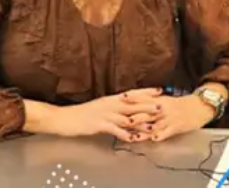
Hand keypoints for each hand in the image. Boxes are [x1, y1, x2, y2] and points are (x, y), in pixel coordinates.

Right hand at [48, 88, 162, 141]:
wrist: (66, 118)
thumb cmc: (84, 114)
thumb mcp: (102, 107)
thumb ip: (115, 108)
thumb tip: (128, 110)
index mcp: (112, 99)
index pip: (133, 93)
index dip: (147, 92)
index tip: (160, 90)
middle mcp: (110, 104)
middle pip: (133, 104)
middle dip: (148, 106)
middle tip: (162, 106)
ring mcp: (105, 114)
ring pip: (126, 117)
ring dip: (139, 122)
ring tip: (152, 125)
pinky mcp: (98, 124)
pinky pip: (114, 129)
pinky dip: (123, 134)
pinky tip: (131, 138)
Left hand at [130, 94, 216, 142]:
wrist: (198, 107)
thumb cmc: (179, 104)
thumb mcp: (165, 100)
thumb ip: (151, 101)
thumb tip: (136, 102)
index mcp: (160, 100)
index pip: (144, 97)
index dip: (133, 97)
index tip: (122, 96)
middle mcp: (163, 108)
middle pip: (147, 111)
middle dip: (135, 115)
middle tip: (123, 119)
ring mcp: (169, 118)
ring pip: (154, 124)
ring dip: (144, 130)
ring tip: (133, 135)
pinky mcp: (175, 127)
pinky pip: (166, 132)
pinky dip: (160, 135)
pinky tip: (153, 139)